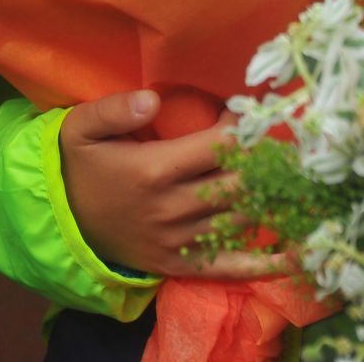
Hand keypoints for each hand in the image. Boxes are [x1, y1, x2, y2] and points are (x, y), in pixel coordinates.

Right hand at [58, 89, 283, 279]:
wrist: (62, 221)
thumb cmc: (79, 167)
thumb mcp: (79, 128)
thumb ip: (113, 109)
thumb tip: (153, 98)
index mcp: (153, 169)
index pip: (217, 146)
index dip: (244, 128)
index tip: (254, 112)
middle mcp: (172, 207)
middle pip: (239, 182)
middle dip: (268, 161)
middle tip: (290, 144)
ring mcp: (179, 239)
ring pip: (240, 218)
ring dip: (273, 199)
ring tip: (301, 180)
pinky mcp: (180, 263)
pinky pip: (230, 265)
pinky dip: (266, 263)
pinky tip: (299, 255)